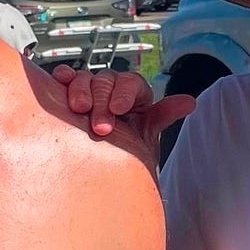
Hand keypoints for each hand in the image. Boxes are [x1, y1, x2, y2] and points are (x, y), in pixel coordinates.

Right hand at [51, 64, 194, 158]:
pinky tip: (60, 80)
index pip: (132, 85)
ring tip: (78, 108)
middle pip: (107, 82)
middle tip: (101, 127)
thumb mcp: (145, 137)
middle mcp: (111, 89)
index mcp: (133, 95)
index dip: (126, 93)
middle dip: (103, 101)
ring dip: (81, 90)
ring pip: (85, 79)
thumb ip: (162, 116)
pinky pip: (65, 80)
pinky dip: (62, 77)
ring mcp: (88, 91)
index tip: (120, 109)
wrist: (103, 172)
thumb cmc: (126, 153)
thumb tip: (190, 102)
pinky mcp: (66, 96)